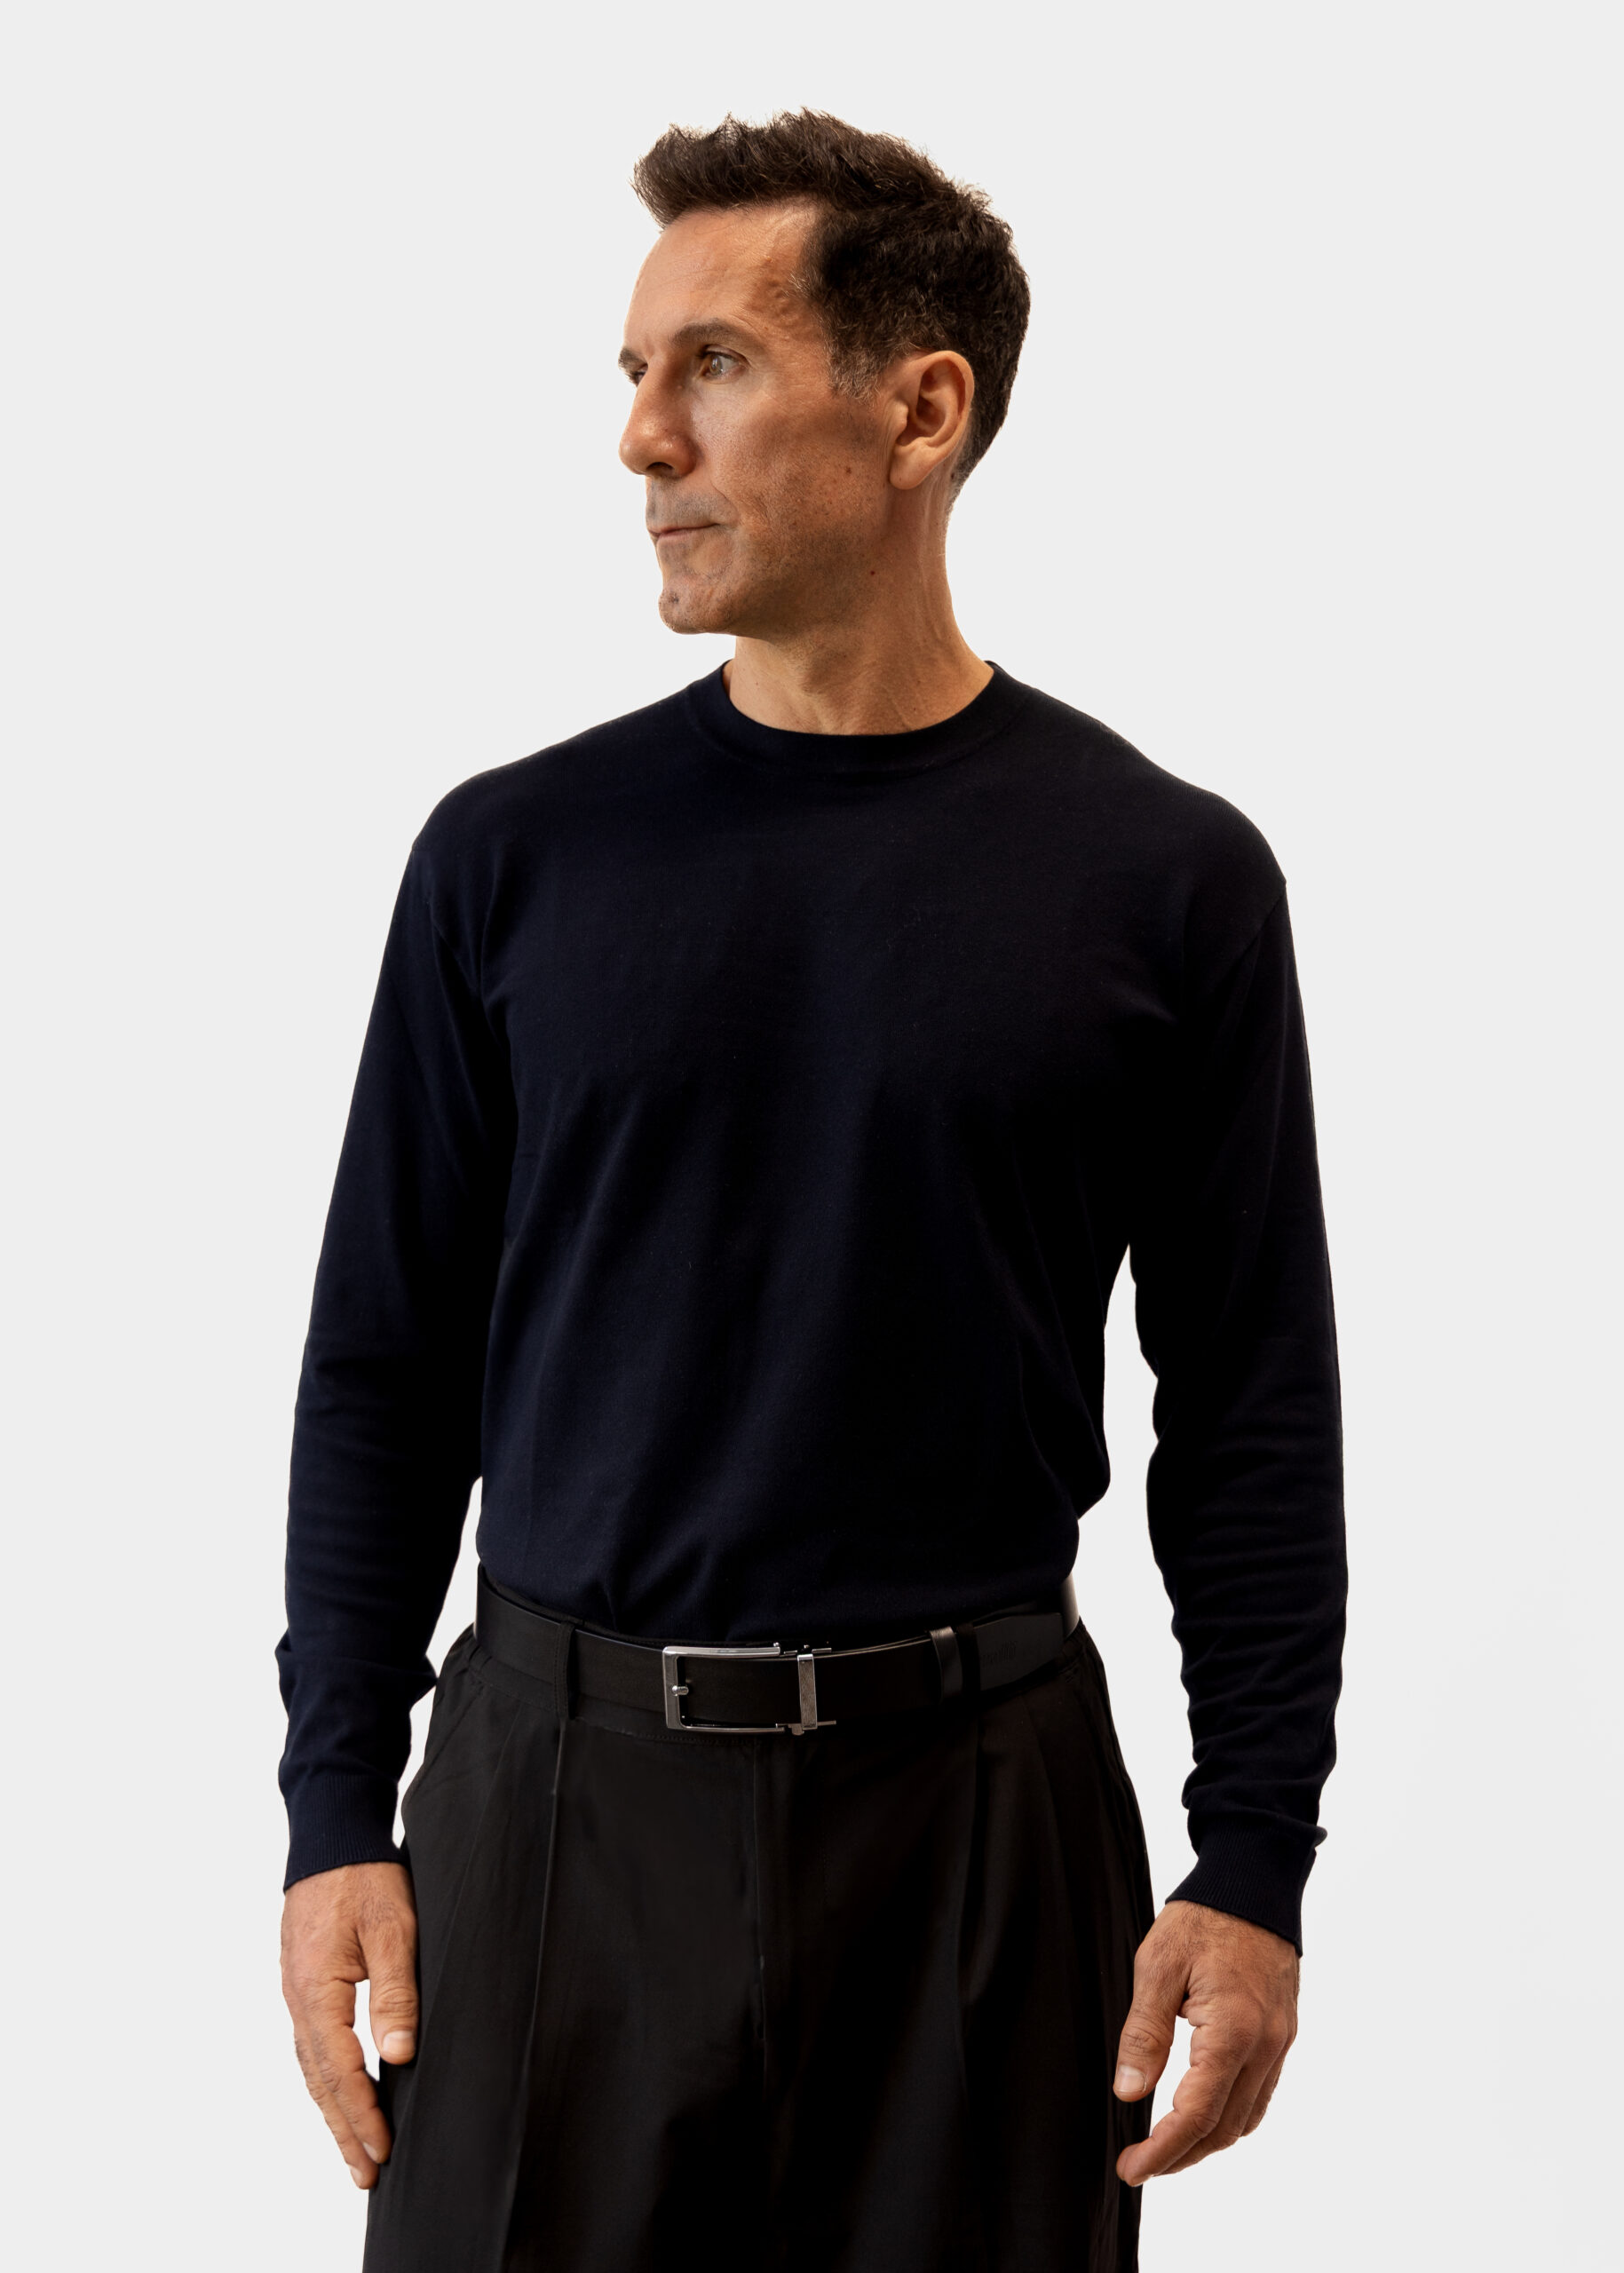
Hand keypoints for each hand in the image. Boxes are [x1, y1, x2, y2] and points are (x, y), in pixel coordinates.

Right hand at [281, 1860, 418, 2189]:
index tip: (383, 2151)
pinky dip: (325, 2078)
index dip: (363, 2114)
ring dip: (333, 2110)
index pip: (341, 2069)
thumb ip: (394, 1992)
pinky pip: (311, 2044)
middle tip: (366, 2176)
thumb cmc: (365, 1875)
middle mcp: (298, 1998)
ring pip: (312, 2066)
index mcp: (316, 1990)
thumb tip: (397, 2056)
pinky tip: (340, 2092)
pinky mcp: (303, 1982)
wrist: (331, 1833)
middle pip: (319, 2081)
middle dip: (344, 2130)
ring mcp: (296, 1991)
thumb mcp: (393, 1929)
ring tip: (354, 2149)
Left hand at [1113, 1899, 1297, 2184]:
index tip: (1131, 2169)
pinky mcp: (1282, 2036)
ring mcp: (1279, 2043)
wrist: (1253, 1882)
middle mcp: (1264, 2047)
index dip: (1161, 2152)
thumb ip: (1144, 2032)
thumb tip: (1129, 2092)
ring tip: (1165, 2147)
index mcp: (1232, 2032)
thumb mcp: (1157, 1965)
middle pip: (1224, 2129)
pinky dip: (1230, 2116)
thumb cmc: (1202, 1918)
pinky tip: (1202, 2113)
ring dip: (1206, 2142)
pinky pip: (1260, 2095)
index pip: (1196, 2115)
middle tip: (1139, 2166)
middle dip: (1180, 2157)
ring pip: (1246, 2119)